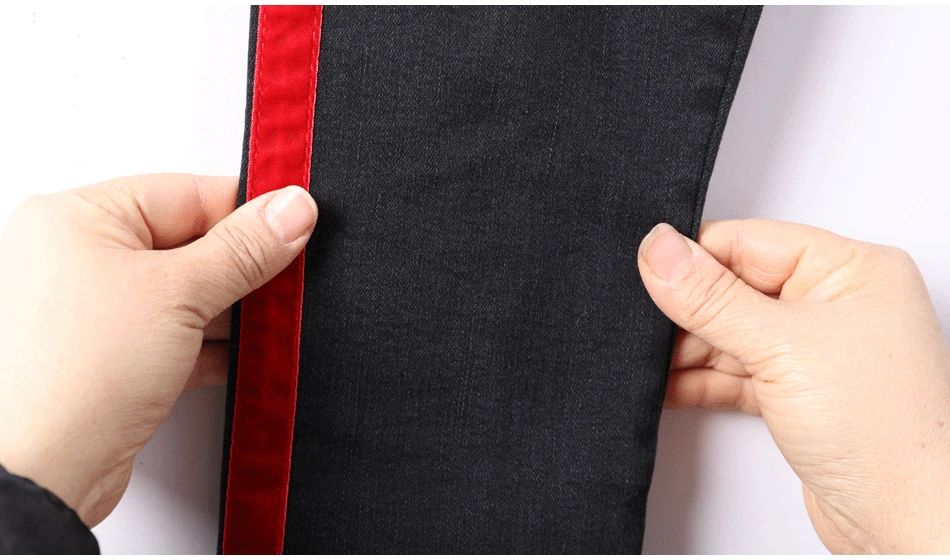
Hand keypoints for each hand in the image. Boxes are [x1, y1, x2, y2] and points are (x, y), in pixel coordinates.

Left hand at [0, 174, 316, 526]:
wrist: (42, 475)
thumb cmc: (73, 377)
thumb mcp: (180, 293)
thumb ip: (245, 248)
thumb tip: (292, 210)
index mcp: (77, 218)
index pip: (186, 193)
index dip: (246, 212)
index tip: (295, 225)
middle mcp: (77, 259)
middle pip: (188, 244)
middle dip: (240, 269)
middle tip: (283, 281)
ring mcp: (91, 312)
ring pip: (185, 294)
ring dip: (229, 313)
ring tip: (263, 326)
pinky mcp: (108, 359)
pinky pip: (174, 336)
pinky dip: (210, 346)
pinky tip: (240, 356)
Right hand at [638, 220, 949, 553]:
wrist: (906, 520)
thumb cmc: (885, 432)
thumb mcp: (782, 346)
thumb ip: (712, 298)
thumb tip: (660, 250)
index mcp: (851, 270)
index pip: (750, 242)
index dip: (697, 258)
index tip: (650, 272)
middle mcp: (835, 305)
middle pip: (735, 288)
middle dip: (689, 311)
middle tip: (648, 326)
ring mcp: (814, 351)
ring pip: (729, 334)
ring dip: (688, 350)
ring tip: (652, 362)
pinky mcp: (795, 393)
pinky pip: (734, 371)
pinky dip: (699, 379)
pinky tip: (668, 385)